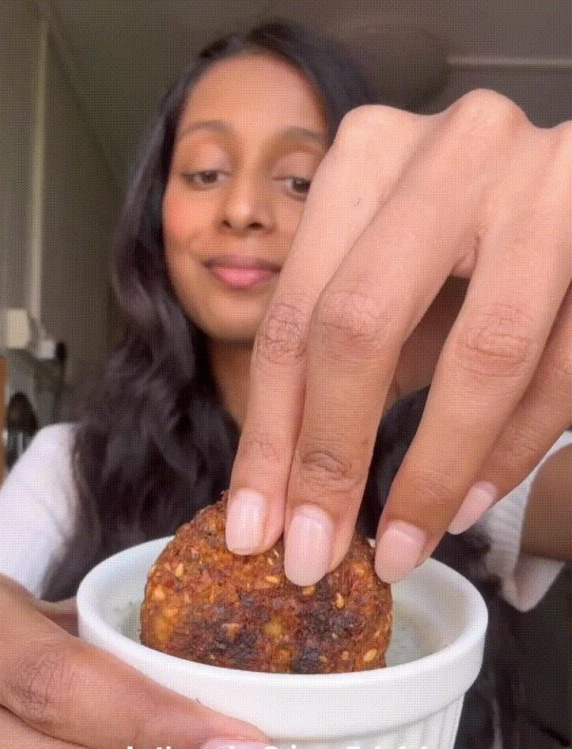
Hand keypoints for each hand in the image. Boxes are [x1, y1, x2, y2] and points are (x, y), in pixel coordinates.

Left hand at [227, 91, 571, 583]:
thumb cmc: (474, 245)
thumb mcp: (395, 283)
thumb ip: (345, 355)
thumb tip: (291, 484)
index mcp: (370, 157)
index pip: (295, 316)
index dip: (267, 436)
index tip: (250, 529)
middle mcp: (453, 152)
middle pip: (363, 325)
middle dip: (331, 460)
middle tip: (311, 554)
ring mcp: (546, 183)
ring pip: (485, 354)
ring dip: (434, 473)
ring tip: (402, 545)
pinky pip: (564, 365)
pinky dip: (514, 450)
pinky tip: (469, 502)